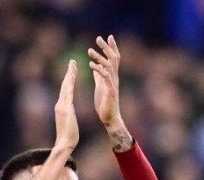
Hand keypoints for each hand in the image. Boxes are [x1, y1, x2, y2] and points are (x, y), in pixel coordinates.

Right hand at [54, 60, 78, 150]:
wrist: (64, 144)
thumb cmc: (68, 136)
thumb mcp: (69, 121)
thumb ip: (68, 113)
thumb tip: (69, 109)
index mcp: (62, 107)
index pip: (66, 90)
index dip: (69, 80)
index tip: (72, 70)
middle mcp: (60, 104)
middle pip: (65, 85)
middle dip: (69, 73)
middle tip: (72, 62)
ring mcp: (61, 106)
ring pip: (66, 87)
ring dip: (69, 75)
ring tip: (73, 65)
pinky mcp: (64, 109)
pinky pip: (68, 94)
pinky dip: (69, 85)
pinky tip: (72, 77)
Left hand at [87, 34, 130, 149]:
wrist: (110, 119)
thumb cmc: (105, 104)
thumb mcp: (100, 86)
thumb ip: (99, 76)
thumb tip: (95, 66)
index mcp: (112, 76)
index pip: (114, 59)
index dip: (112, 48)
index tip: (108, 37)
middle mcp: (114, 78)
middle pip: (113, 59)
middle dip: (106, 47)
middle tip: (99, 37)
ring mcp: (113, 84)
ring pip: (109, 66)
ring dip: (99, 57)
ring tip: (89, 50)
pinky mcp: (110, 91)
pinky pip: (105, 77)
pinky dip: (98, 70)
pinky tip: (91, 65)